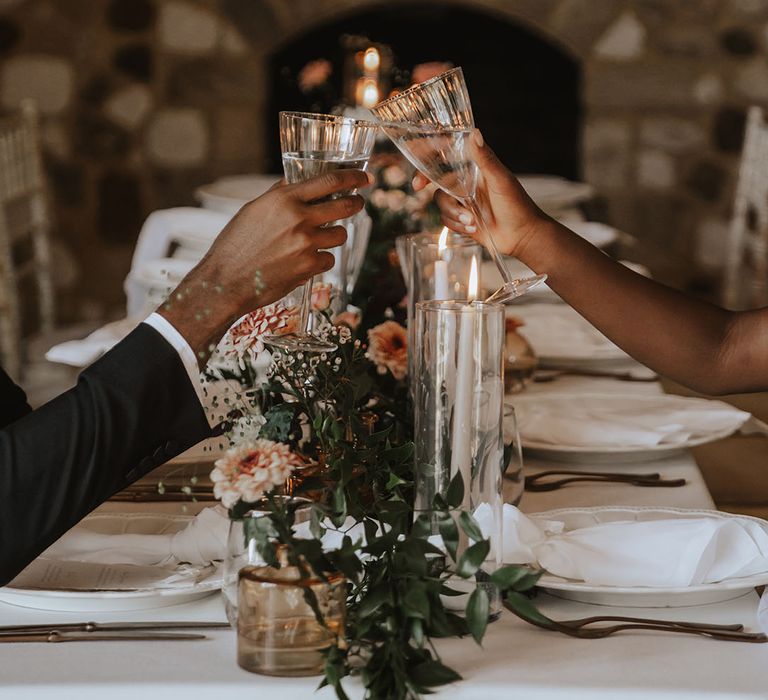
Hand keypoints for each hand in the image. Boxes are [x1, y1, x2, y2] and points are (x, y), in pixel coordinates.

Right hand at [159, 169, 370, 363]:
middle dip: (356, 203)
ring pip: (340, 235)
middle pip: (345, 206)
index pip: (330, 181)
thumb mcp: (253, 210)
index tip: (363, 177)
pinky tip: (303, 262)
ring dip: (334, 236)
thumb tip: (295, 183)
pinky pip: (329, 259)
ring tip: (318, 239)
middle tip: (358, 203)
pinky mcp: (309, 266)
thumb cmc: (235, 245)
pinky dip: (320, 260)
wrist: (226, 281)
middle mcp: (298, 218)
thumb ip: (278, 196)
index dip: (353, 178)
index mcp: (284, 199)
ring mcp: (306, 243)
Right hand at [413, 130, 547, 256]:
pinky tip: (473, 228)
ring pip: (441, 202)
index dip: (431, 153)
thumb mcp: (501, 180)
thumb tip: (474, 132)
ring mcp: (463, 202)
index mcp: (475, 168)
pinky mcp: (462, 219)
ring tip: (472, 221)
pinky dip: (457, 225)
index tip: (419, 153)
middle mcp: (466, 183)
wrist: (522, 237)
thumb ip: (485, 158)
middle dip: (425, 181)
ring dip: (453, 213)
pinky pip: (446, 220)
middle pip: (436, 178)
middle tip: (418, 186)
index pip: (448, 155)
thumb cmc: (517, 205)